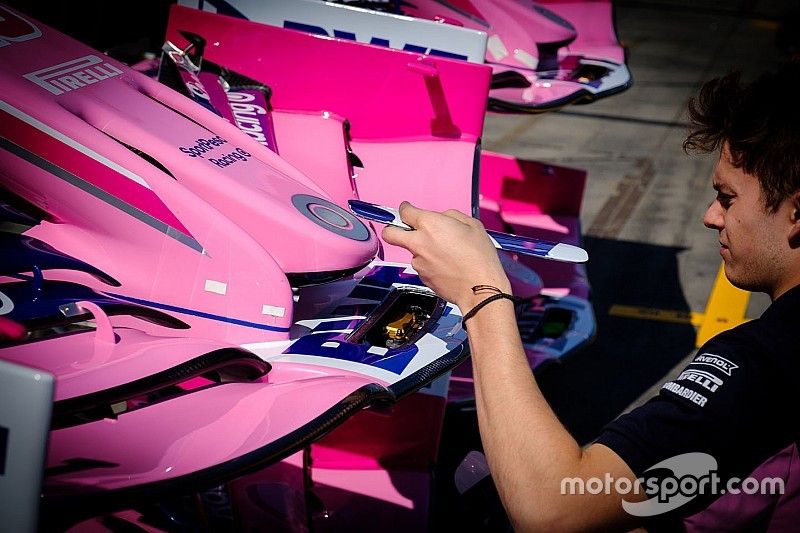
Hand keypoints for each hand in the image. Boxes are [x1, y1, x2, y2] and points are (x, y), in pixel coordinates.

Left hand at [382, 201, 510, 311]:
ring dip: (422, 250)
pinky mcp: (422, 277)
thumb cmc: (480, 257)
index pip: (405, 212)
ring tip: (446, 255)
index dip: (406, 209)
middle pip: (390, 234)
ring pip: (412, 251)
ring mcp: (418, 262)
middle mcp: (419, 242)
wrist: (480, 288)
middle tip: (403, 230)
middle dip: (392, 229)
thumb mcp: (473, 225)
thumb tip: (442, 218)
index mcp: (430, 224)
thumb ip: (451, 216)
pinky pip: (422, 266)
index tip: (407, 209)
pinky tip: (447, 267)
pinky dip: (430, 264)